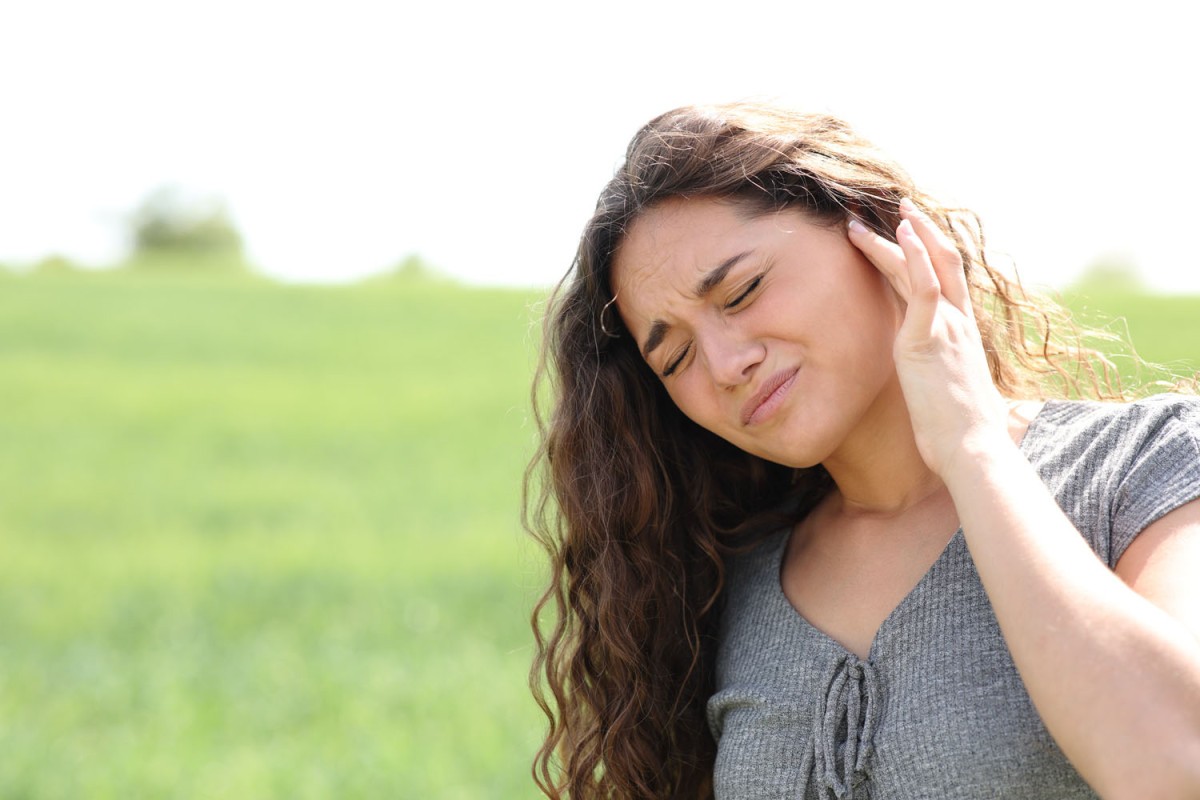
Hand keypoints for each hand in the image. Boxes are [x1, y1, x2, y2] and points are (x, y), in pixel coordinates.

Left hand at [847, 199, 1009, 476]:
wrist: (974, 449)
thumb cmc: (963, 434)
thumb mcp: (950, 396)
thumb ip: (942, 379)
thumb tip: (933, 385)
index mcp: (962, 335)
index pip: (946, 283)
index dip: (928, 256)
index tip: (910, 235)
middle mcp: (958, 323)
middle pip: (940, 263)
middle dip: (917, 232)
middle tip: (895, 208)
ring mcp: (946, 327)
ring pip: (925, 266)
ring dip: (897, 236)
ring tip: (864, 219)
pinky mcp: (929, 339)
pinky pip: (923, 287)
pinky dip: (914, 255)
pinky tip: (901, 232)